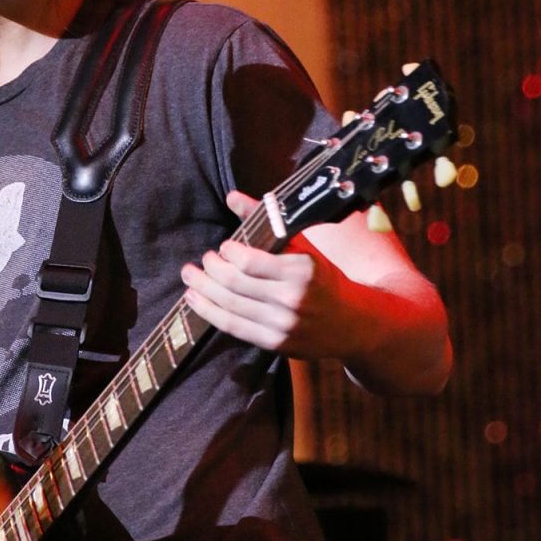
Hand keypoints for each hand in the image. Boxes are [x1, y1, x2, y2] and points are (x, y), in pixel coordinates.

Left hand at [180, 191, 354, 360]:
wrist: (350, 324)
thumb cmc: (322, 280)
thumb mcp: (303, 248)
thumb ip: (267, 221)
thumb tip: (232, 197)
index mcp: (300, 270)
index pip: (250, 261)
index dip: (228, 252)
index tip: (224, 247)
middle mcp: (290, 298)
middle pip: (234, 283)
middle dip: (210, 269)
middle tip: (202, 260)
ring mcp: (280, 324)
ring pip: (228, 305)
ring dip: (202, 289)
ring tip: (190, 276)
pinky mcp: (272, 343)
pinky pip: (232, 326)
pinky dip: (208, 311)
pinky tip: (194, 299)